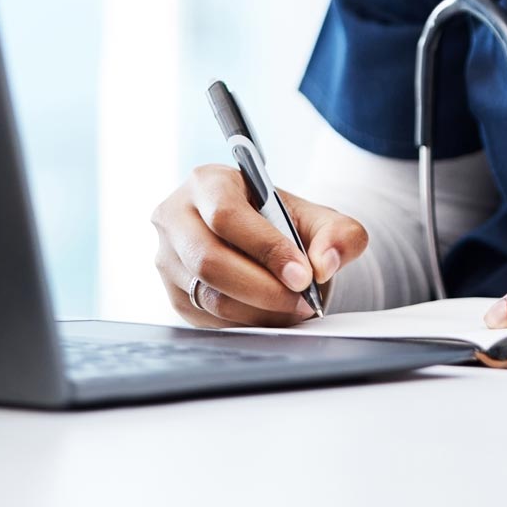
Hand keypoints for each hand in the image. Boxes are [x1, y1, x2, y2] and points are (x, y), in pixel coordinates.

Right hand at [151, 164, 368, 328]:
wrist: (266, 246)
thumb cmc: (288, 226)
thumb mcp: (321, 220)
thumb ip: (339, 234)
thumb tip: (324, 264)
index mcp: (208, 182)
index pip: (227, 216)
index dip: (266, 249)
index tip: (303, 275)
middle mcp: (176, 217)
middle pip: (209, 260)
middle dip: (262, 289)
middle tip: (301, 301)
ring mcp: (168, 258)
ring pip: (208, 295)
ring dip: (257, 311)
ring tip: (293, 309)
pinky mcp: (174, 294)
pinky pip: (207, 319)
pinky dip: (245, 323)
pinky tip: (270, 315)